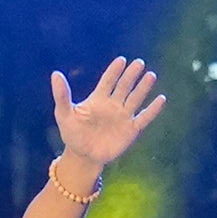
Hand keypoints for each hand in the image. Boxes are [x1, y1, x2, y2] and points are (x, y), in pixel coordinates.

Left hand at [49, 55, 165, 176]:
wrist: (83, 156)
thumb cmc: (72, 134)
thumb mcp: (64, 114)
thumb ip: (62, 95)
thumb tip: (55, 74)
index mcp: (98, 99)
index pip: (108, 81)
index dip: (114, 71)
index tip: (121, 60)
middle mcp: (113, 105)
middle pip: (124, 86)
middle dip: (131, 75)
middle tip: (139, 63)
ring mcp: (123, 117)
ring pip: (135, 98)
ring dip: (143, 88)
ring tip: (150, 75)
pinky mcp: (131, 130)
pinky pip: (144, 118)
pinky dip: (153, 110)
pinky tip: (161, 99)